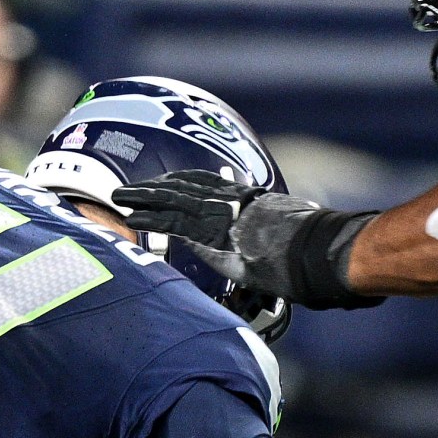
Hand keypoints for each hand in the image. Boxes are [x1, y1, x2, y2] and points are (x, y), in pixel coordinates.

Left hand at [112, 171, 366, 305]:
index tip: (163, 186)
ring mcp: (223, 213)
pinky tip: (131, 218)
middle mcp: (232, 200)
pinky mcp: (214, 233)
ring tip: (118, 197)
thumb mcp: (293, 231)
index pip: (206, 185)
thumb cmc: (314, 252)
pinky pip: (174, 222)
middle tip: (129, 188)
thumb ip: (276, 231)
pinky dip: (150, 219)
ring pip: (172, 199)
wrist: (319, 252)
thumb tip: (277, 239)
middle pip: (184, 187)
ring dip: (143, 198)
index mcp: (248, 199)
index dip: (181, 185)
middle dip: (155, 188)